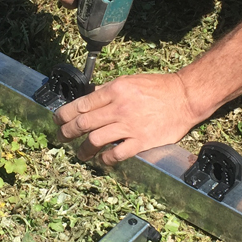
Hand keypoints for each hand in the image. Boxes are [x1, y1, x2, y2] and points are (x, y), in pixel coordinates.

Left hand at [55, 73, 200, 164]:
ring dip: (83, 150)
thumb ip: (108, 91)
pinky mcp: (141, 141)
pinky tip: (102, 161)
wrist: (184, 97)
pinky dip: (105, 160)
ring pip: (95, 141)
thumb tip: (89, 98)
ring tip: (80, 154)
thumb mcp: (130, 81)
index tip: (57, 120)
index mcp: (115, 91)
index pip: (81, 105)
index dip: (64, 114)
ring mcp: (129, 126)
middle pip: (83, 124)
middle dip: (67, 133)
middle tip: (61, 138)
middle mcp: (119, 108)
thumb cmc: (159, 88)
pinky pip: (115, 154)